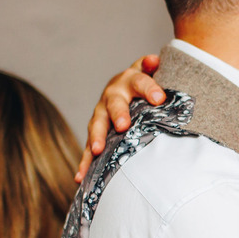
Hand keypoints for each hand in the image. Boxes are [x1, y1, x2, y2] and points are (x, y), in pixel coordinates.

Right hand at [76, 54, 163, 181]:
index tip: (159, 98)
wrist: (127, 86)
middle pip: (114, 104)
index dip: (149, 88)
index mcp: (130, 80)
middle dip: (118, 114)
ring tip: (97, 150)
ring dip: (96, 138)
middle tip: (123, 125)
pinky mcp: (97, 132)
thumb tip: (154, 59)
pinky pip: (89, 147)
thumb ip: (152, 67)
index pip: (140, 82)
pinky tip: (79, 177)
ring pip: (97, 125)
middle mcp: (113, 96)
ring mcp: (102, 114)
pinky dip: (84, 162)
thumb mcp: (151, 71)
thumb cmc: (146, 83)